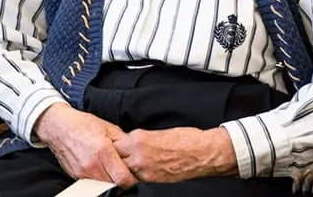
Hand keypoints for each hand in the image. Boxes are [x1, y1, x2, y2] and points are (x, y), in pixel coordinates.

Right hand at [34, 103, 136, 186]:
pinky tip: (98, 166)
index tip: (132, 172)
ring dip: (109, 179)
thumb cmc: (82, 124)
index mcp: (103, 152)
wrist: (58, 127)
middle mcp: (92, 166)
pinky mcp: (76, 176)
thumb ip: (124, 141)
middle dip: (120, 178)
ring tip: (109, 166)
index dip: (131, 178)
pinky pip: (93, 182)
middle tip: (121, 168)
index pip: (123, 179)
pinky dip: (98, 177)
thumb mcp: (108, 127)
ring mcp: (83, 173)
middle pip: (115, 184)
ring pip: (104, 185)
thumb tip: (135, 152)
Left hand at [112, 127, 237, 183]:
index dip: (112, 147)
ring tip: (126, 167)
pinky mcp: (152, 179)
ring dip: (124, 168)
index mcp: (138, 138)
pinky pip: (137, 178)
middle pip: (115, 158)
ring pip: (124, 170)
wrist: (200, 152)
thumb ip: (138, 140)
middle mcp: (138, 153)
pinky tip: (139, 172)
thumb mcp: (155, 133)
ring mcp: (144, 168)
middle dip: (114, 159)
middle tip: (115, 160)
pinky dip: (135, 175)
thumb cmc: (183, 139)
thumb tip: (128, 144)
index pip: (113, 144)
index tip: (112, 148)